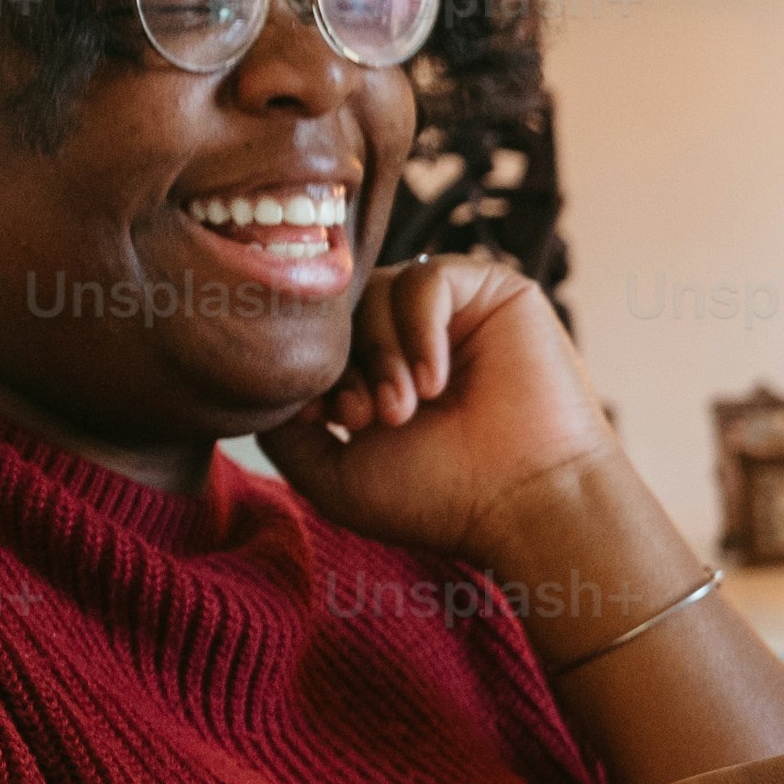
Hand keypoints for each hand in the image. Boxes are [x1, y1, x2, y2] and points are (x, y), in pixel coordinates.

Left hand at [255, 252, 619, 566]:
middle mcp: (414, 335)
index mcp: (379, 370)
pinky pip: (426, 279)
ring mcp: (455, 311)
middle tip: (373, 419)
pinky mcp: (496, 290)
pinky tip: (437, 381)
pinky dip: (419, 330)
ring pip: (378, 289)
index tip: (334, 424)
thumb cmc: (437, 498)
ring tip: (407, 409)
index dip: (315, 373)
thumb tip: (257, 379)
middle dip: (345, 364)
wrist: (526, 504)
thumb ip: (280, 426)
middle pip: (344, 308)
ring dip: (382, 353)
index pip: (321, 337)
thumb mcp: (329, 470)